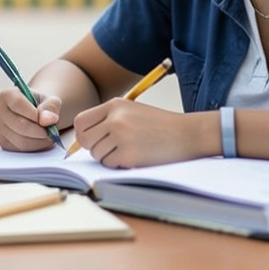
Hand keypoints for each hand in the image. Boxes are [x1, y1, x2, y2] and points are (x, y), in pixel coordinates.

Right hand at [0, 86, 61, 151]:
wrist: (36, 117)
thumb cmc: (42, 107)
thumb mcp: (51, 101)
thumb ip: (51, 107)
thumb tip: (47, 120)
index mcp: (7, 95)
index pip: (17, 104)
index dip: (34, 114)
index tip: (46, 120)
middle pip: (19, 124)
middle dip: (39, 131)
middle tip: (51, 132)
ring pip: (21, 140)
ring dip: (39, 141)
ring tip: (48, 136)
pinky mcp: (3, 143)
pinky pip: (20, 150)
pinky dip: (34, 148)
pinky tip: (40, 141)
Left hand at [71, 99, 196, 167]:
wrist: (187, 133)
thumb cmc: (159, 125)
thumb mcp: (132, 111)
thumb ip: (108, 119)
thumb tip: (83, 138)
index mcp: (114, 105)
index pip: (81, 121)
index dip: (83, 133)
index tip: (92, 139)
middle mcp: (115, 119)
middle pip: (85, 140)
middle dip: (93, 148)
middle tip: (109, 149)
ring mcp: (121, 136)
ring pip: (97, 155)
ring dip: (108, 158)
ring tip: (128, 150)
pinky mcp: (129, 154)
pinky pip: (110, 164)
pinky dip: (119, 165)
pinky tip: (135, 157)